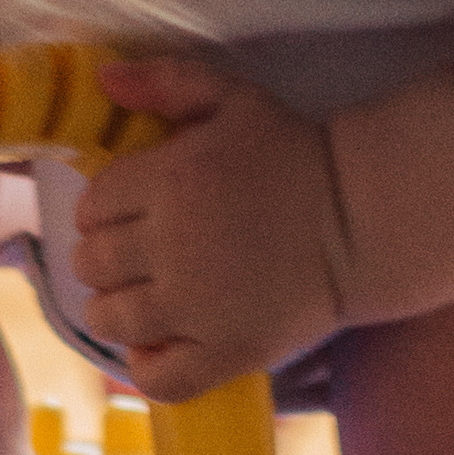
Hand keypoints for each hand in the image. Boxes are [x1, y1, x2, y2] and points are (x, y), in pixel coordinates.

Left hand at [73, 56, 349, 399]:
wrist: (362, 216)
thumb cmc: (293, 154)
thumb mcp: (233, 99)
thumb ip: (166, 81)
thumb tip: (102, 77)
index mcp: (168, 182)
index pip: (91, 205)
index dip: (100, 210)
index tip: (123, 213)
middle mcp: (172, 246)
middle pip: (91, 263)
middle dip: (102, 257)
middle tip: (132, 256)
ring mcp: (198, 307)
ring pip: (110, 319)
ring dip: (113, 309)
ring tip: (140, 299)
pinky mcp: (227, 352)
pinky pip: (157, 377)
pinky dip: (145, 365)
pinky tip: (158, 344)